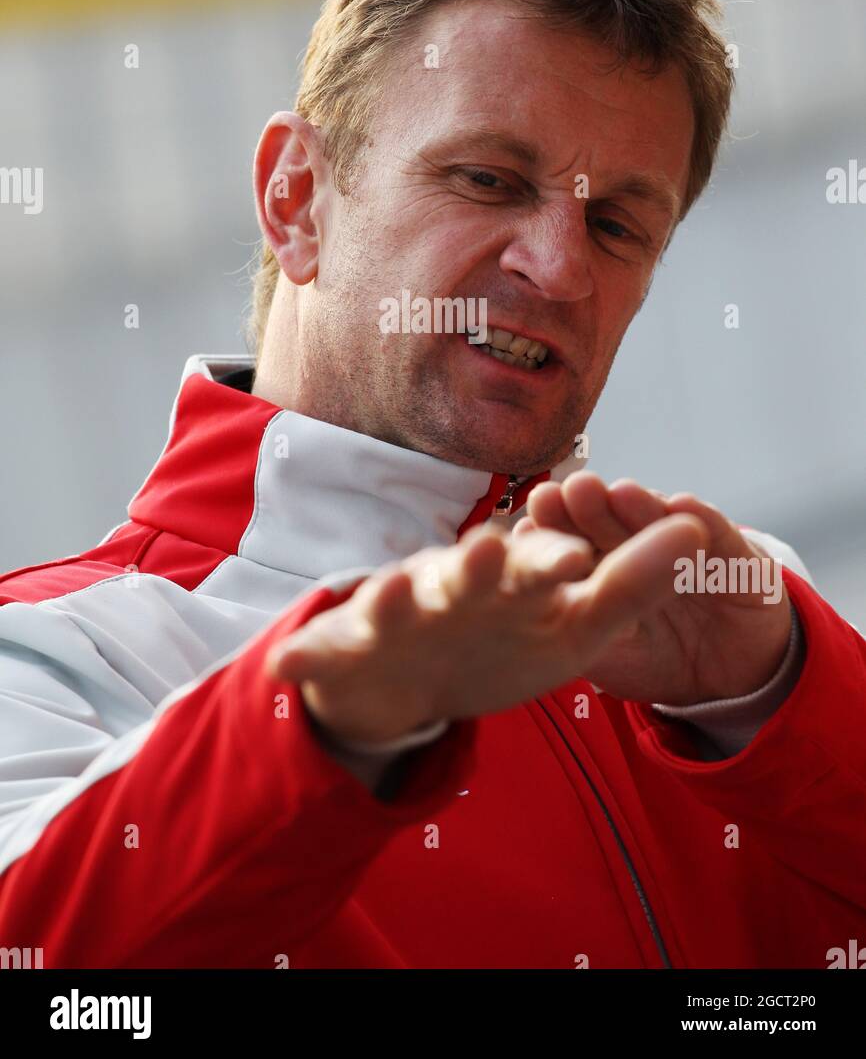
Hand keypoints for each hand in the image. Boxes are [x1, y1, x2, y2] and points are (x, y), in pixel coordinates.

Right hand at [265, 510, 713, 742]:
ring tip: (394, 591)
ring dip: (393, 596)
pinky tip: (286, 666)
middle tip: (490, 553)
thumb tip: (701, 528)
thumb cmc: (500, 638)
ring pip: (393, 602)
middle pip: (465, 573)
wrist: (409, 676)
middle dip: (476, 564)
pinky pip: (322, 652)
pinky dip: (305, 658)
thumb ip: (634, 581)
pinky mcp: (348, 648)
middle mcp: (452, 586)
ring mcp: (396, 615)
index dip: (554, 558)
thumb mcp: (575, 625)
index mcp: (510, 580)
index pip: (537, 565)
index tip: (580, 554)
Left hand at [512, 471, 792, 704]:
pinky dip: (702, 521)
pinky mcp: (738, 557)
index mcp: (605, 562)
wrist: (731, 679)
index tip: (531, 522)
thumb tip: (517, 611)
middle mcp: (642, 543)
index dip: (555, 529)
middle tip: (573, 491)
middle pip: (611, 520)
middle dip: (591, 505)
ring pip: (660, 521)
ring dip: (640, 507)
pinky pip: (719, 537)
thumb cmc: (657, 656)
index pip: (575, 540)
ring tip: (621, 494)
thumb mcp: (608, 655)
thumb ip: (574, 633)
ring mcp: (688, 546)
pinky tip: (685, 507)